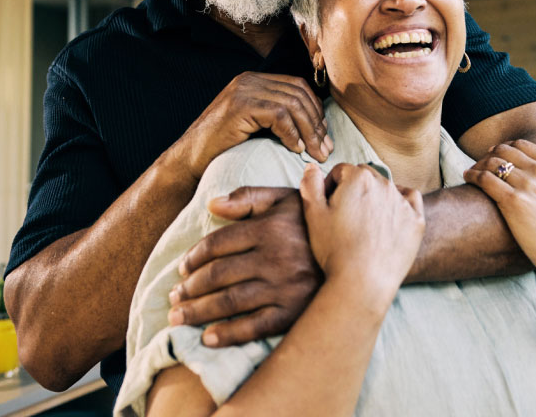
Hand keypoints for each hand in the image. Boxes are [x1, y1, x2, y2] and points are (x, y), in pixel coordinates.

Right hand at [168, 72, 332, 177]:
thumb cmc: (222, 149)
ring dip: (308, 131)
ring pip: (292, 104)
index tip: (323, 136)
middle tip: (325, 148)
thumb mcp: (253, 126)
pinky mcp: (240, 106)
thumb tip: (313, 125)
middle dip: (316, 122)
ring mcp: (243, 91)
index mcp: (254, 81)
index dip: (315, 110)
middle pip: (298, 93)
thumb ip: (275, 116)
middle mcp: (249, 80)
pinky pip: (278, 115)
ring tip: (314, 153)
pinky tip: (295, 149)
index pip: (297, 86)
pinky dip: (291, 133)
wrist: (189, 160)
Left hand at [168, 187, 321, 346]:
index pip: (218, 243)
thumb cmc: (316, 226)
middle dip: (190, 288)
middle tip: (174, 296)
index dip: (195, 257)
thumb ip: (249, 197)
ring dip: (199, 312)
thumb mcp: (287, 200)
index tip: (183, 268)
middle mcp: (275, 257)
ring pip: (230, 301)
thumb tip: (211, 204)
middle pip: (219, 274)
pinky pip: (255, 326)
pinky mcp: (294, 312)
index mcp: (270, 228)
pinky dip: (229, 334)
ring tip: (179, 318)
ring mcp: (284, 287)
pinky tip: (208, 338)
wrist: (360, 256)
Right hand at [300, 163, 424, 306]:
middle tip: (345, 216)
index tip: (327, 206)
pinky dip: (400, 204)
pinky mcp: (416, 220)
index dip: (331, 187)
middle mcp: (384, 183)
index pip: (341, 171)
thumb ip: (311, 185)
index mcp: (358, 178)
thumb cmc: (335, 249)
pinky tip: (389, 218)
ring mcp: (402, 202)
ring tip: (364, 224)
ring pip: (386, 188)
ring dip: (375, 198)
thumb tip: (312, 167)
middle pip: (365, 176)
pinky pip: (411, 200)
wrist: (363, 282)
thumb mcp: (313, 215)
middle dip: (354, 189)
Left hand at [463, 142, 535, 279]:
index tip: (496, 155)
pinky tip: (468, 178)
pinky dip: (473, 175)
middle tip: (480, 163)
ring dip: (478, 164)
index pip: (522, 145)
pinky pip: (485, 179)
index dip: (505, 147)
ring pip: (491, 162)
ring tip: (471, 172)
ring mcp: (527, 185)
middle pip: (504, 150)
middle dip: (489, 154)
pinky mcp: (513, 201)